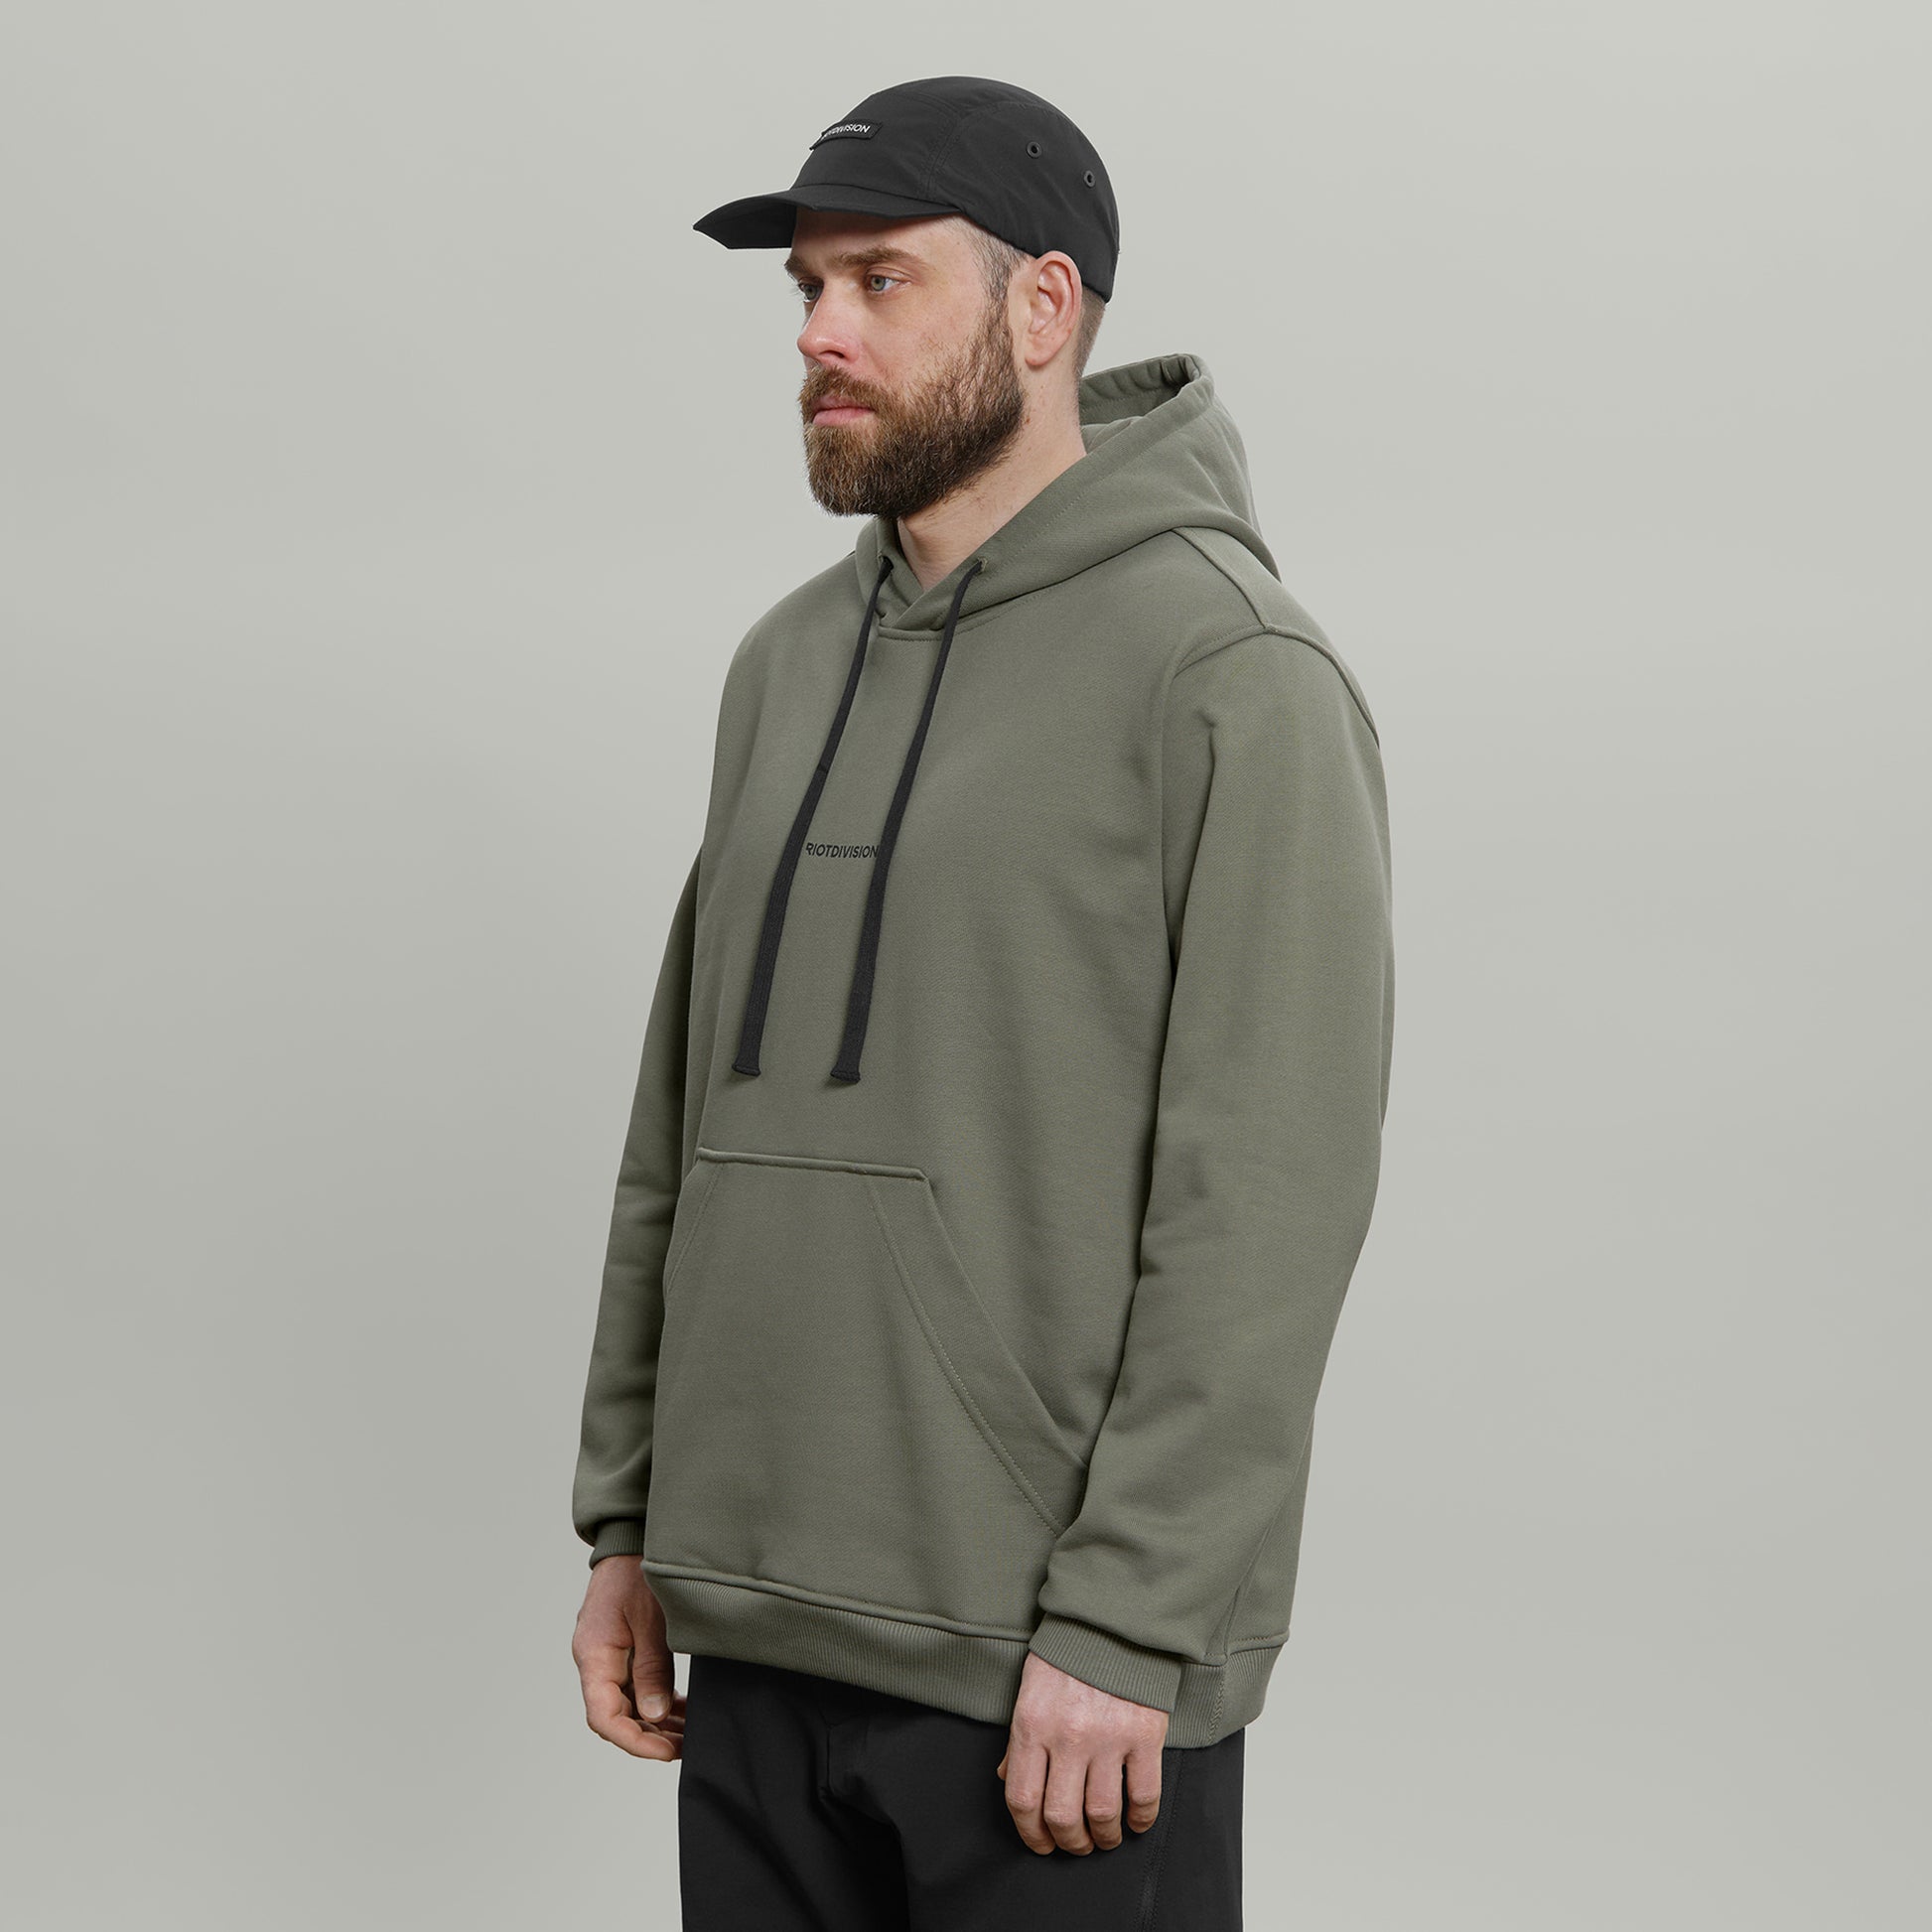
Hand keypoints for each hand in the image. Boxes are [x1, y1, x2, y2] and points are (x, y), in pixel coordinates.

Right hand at [572, 1554, 684, 1759]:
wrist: (632, 1539)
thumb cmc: (638, 1572)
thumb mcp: (651, 1620)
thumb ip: (651, 1668)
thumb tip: (652, 1716)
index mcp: (593, 1655)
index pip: (603, 1717)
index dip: (633, 1741)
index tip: (665, 1752)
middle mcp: (596, 1661)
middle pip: (615, 1716)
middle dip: (649, 1738)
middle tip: (685, 1747)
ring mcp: (608, 1657)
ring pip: (628, 1705)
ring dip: (655, 1723)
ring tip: (689, 1735)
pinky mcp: (623, 1651)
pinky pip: (635, 1687)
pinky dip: (657, 1702)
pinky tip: (682, 1711)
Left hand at [995, 1650, 1168, 1853]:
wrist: (1111, 1621)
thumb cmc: (1066, 1658)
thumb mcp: (1029, 1693)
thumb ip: (1019, 1741)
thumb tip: (1010, 1781)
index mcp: (1032, 1725)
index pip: (1023, 1800)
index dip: (1031, 1834)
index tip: (1042, 1843)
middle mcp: (1068, 1736)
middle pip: (1062, 1817)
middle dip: (1069, 1842)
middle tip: (1076, 1844)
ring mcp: (1108, 1738)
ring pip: (1103, 1815)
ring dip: (1104, 1837)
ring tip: (1105, 1837)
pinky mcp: (1145, 1735)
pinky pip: (1144, 1796)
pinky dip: (1141, 1820)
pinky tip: (1136, 1822)